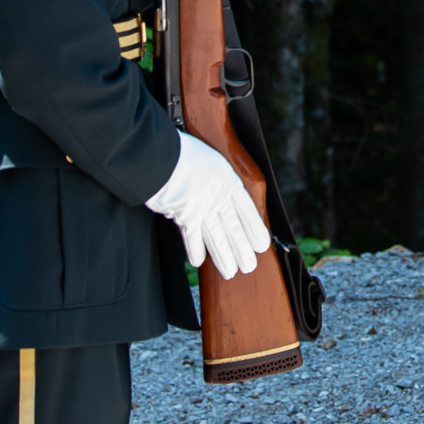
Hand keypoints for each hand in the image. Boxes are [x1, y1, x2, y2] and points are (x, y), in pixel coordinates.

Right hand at [144, 132, 270, 278]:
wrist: (162, 154)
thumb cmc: (182, 152)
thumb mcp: (209, 159)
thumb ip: (214, 177)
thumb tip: (217, 190)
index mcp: (228, 179)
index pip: (246, 208)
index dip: (254, 228)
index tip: (262, 243)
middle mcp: (218, 195)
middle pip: (233, 227)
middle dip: (241, 248)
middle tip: (249, 267)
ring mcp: (202, 206)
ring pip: (216, 236)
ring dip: (224, 256)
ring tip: (230, 271)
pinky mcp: (185, 214)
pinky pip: (191, 236)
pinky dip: (195, 249)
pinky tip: (199, 262)